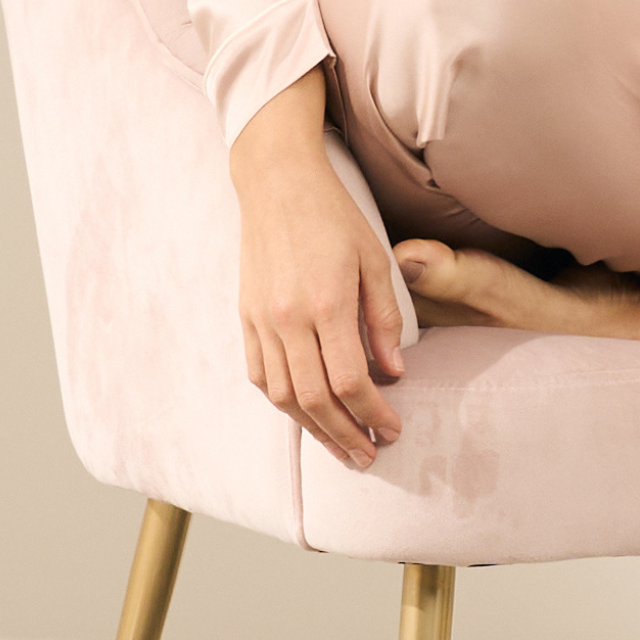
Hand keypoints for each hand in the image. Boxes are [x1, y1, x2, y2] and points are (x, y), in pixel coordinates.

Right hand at [229, 69, 404, 466]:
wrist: (277, 183)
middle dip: (345, 435)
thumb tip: (393, 374)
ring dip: (313, 429)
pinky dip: (283, 401)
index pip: (349, 381)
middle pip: (315, 399)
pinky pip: (260, 375)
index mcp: (326, 303)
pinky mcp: (246, 317)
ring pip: (283, 396)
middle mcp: (288, 318)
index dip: (373, 413)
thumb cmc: (333, 216)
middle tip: (368, 456)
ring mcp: (261, 320)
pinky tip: (305, 412)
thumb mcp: (374, 260)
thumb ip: (385, 320)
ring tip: (341, 445)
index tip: (392, 429)